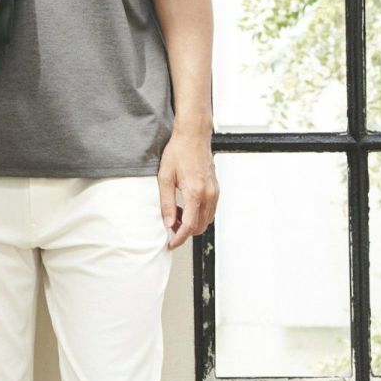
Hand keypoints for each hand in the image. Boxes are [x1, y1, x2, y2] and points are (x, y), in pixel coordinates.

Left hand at [157, 127, 217, 249]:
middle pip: (199, 227)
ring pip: (206, 221)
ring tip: (174, 213)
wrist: (193, 136)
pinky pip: (209, 211)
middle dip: (184, 231)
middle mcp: (209, 194)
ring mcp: (214, 192)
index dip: (179, 239)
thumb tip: (166, 223)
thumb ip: (165, 202)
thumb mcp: (165, 177)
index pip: (188, 226)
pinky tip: (184, 206)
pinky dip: (197, 215)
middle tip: (169, 224)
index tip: (170, 244)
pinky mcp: (216, 189)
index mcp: (195, 192)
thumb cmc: (178, 152)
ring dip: (191, 223)